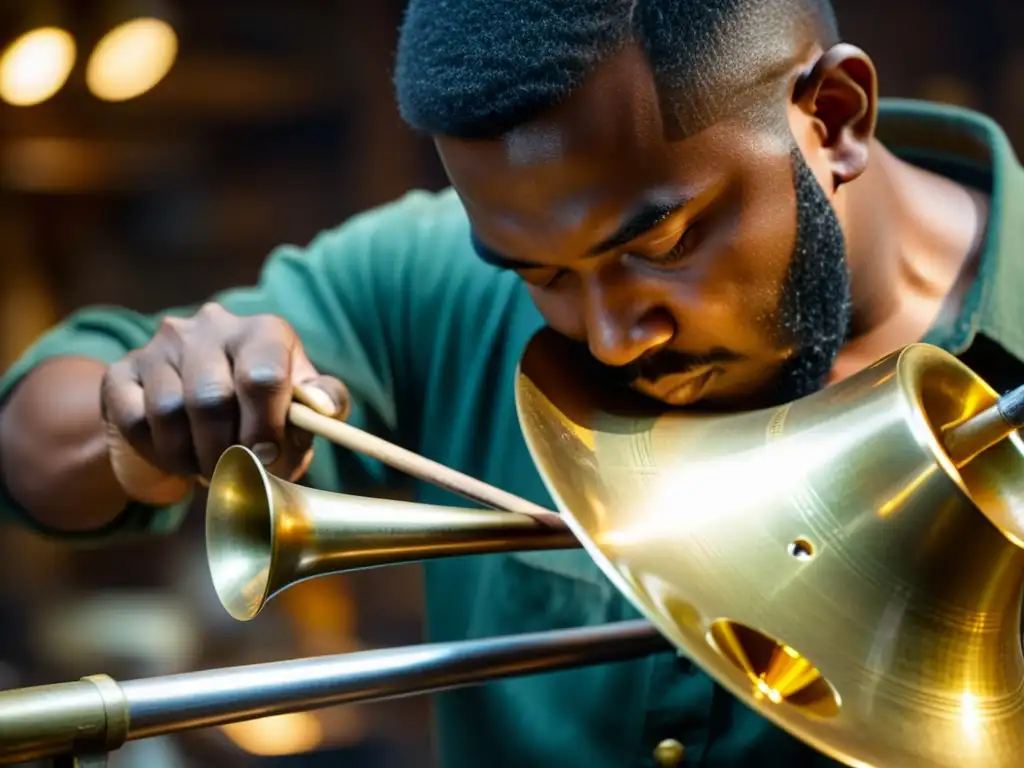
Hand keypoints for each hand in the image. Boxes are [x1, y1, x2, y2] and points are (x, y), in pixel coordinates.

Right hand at [99, 303, 349, 505]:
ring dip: (191, 458)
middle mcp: (209, 327)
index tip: (268, 459)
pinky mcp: (122, 371)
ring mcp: (161, 346)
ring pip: (169, 413)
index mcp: (262, 331)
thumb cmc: (264, 409)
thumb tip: (326, 409)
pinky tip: (179, 457)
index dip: (266, 428)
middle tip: (237, 474)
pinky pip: (135, 421)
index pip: (262, 376)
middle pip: (211, 399)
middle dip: (227, 451)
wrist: (198, 409)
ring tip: (210, 470)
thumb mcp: (301, 405)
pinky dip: (159, 452)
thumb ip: (323, 405)